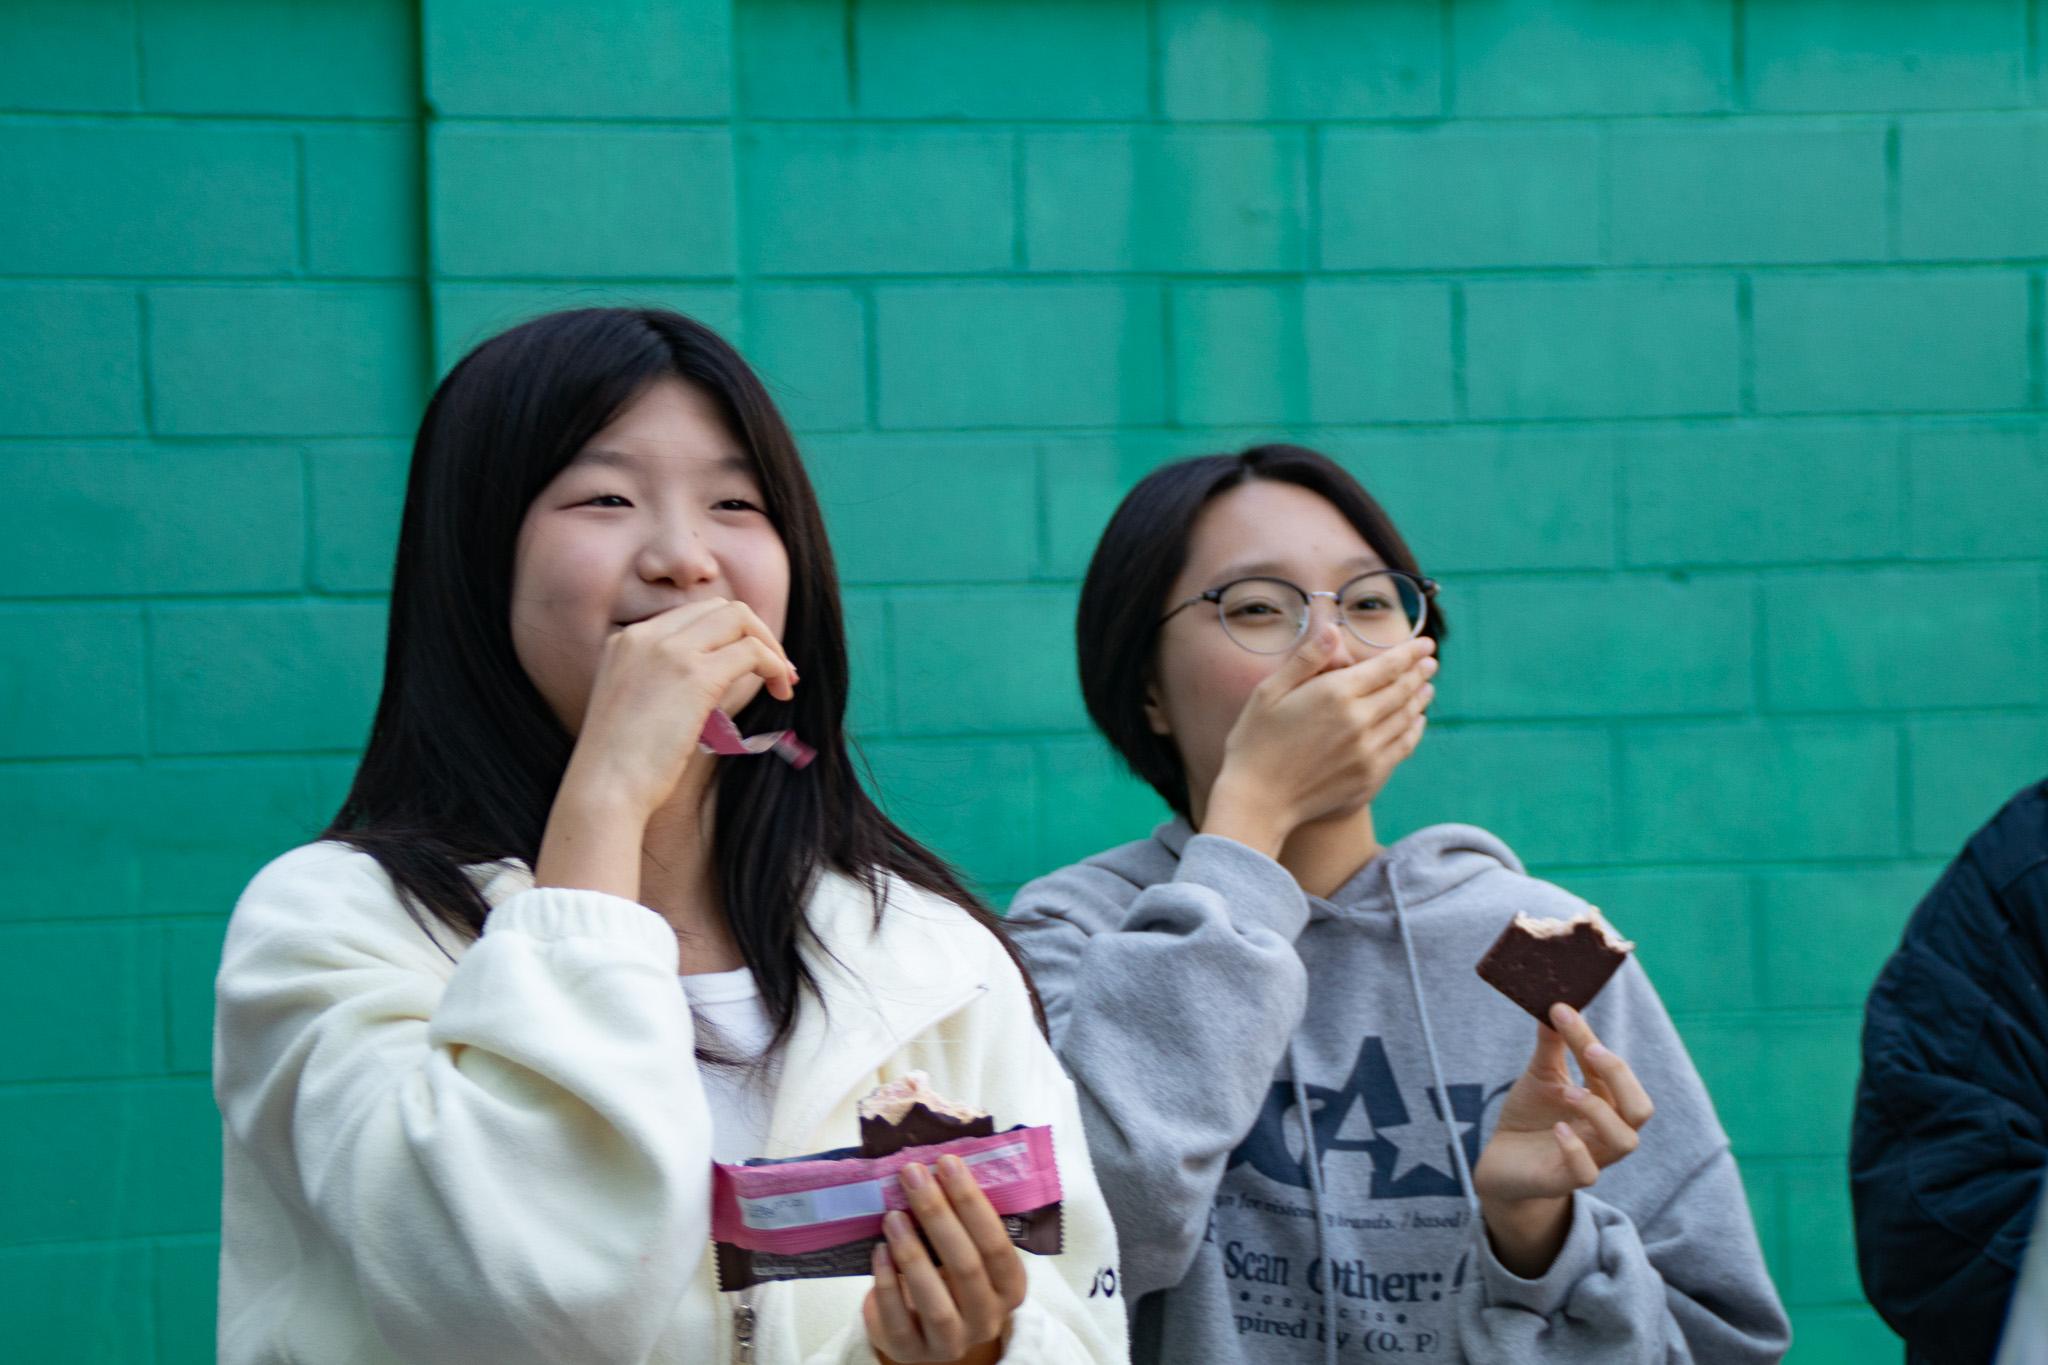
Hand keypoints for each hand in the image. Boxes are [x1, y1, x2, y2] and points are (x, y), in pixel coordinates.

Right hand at [561, 598, 796, 822]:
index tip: (750, 664)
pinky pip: (751, 651)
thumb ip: (665, 684)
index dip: (729, 634)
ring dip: (771, 647)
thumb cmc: (620, 767)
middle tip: (778, 671)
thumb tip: (718, 683)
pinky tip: (781, 692)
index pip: (691, 615)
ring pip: (739, 618)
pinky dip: (774, 665)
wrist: (603, 788)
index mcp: (625, 642)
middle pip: (718, 608)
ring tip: (785, 681)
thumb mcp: (635, 708)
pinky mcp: (694, 675)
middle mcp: (645, 636)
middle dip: (755, 633)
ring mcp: (668, 651)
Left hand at [864, 1157, 1026, 1364]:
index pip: (997, 1245)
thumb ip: (962, 1218)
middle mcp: (987, 1319)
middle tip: (913, 1175)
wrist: (921, 1328)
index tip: (947, 1163)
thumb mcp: (966, 1250)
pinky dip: (887, 1282)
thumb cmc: (947, 1275)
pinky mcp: (912, 1351)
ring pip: (935, 1300)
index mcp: (1010, 1288)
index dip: (972, 1203)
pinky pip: (899, 1318)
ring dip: (912, 1252)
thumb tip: (937, 1160)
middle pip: (966, 1267)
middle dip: (938, 1215)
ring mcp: (951, 1342)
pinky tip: (879, 1250)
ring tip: (892, 1214)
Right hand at [1202, 628, 1435, 857]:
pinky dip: (1415, 730)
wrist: (1258, 800)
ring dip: (1420, 698)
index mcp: (1336, 692)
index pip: (1387, 666)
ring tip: (1427, 687)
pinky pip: (1403, 746)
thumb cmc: (1255, 741)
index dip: (1410, 652)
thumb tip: (1333, 630)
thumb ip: (1305, 659)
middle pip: (1402, 689)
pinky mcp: (1370, 774)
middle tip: (1431, 662)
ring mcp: (1368, 749)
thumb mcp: (1269, 691)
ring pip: (1407, 717)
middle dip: (1420, 672)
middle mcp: (1359, 719)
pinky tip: (1416, 722)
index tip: (1425, 644)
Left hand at [1473, 1003, 1653, 1277]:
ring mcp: (1590, 1157)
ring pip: (1625, 1141)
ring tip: (1569, 1092)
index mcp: (1604, 1102)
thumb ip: (1551, 1045)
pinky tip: (1558, 1128)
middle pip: (1640, 1109)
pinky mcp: (1564, 1179)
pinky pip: (1587, 1172)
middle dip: (1620, 1077)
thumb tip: (1555, 1003)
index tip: (1561, 1011)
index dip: (1590, 1039)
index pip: (1613, 1070)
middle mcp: (1605, 1130)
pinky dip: (1576, 1149)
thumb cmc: (1530, 1117)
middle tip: (1589, 1051)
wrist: (1501, 1162)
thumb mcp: (1540, 1077)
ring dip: (1600, 1112)